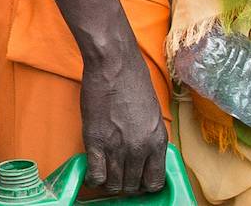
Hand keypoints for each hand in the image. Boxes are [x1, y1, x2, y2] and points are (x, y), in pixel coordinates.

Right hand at [77, 52, 167, 198]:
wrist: (114, 65)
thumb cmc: (133, 81)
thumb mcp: (153, 113)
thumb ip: (150, 138)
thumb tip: (144, 156)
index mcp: (158, 141)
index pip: (154, 182)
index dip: (144, 185)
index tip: (137, 180)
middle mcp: (140, 148)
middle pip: (132, 186)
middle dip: (125, 185)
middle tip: (118, 176)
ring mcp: (117, 147)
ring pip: (114, 185)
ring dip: (109, 183)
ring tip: (105, 173)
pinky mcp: (95, 141)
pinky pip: (96, 175)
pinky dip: (93, 178)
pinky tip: (92, 171)